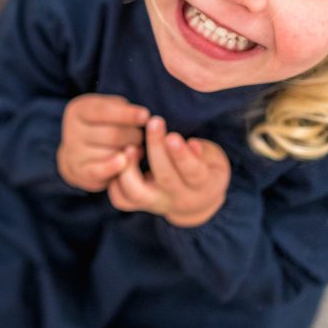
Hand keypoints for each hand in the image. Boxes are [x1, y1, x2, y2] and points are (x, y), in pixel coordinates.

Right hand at [57, 94, 149, 191]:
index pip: (103, 111)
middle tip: (140, 137)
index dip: (126, 114)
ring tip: (134, 150)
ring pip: (110, 154)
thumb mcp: (110, 109)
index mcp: (79, 110)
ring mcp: (73, 153)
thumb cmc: (102, 125)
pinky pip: (98, 171)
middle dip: (133, 136)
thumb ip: (124, 110)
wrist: (79, 151)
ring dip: (129, 153)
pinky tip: (125, 162)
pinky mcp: (78, 172)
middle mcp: (72, 131)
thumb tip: (143, 117)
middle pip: (112, 134)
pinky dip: (113, 167)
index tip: (145, 116)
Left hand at [107, 116, 230, 226]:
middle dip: (157, 149)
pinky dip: (115, 181)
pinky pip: (121, 199)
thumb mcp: (212, 160)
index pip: (192, 172)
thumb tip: (192, 144)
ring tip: (129, 146)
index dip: (182, 155)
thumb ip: (202, 153)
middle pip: (165, 178)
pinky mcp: (138, 205)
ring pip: (137, 193)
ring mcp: (156, 204)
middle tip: (154, 122)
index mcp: (202, 187)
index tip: (172, 136)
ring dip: (129, 168)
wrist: (194, 202)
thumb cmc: (204, 169)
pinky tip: (118, 159)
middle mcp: (178, 198)